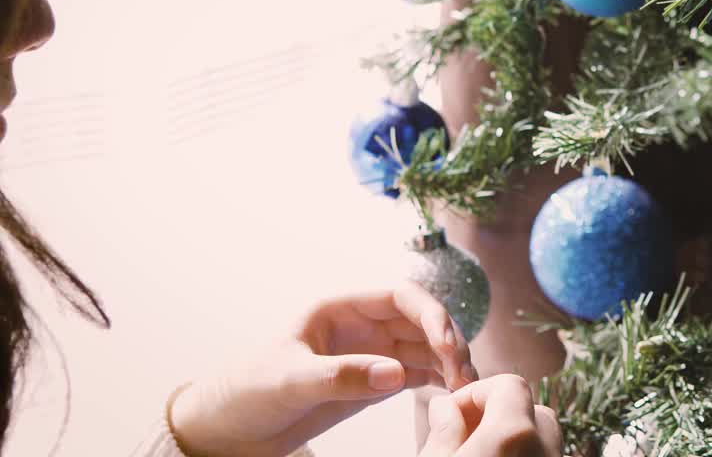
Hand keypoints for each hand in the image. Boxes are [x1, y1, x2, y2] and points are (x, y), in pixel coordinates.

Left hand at [171, 281, 479, 456]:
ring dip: (450, 363)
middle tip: (464, 375)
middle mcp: (362, 327)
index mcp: (341, 309)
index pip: (400, 297)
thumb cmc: (245, 393)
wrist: (227, 431)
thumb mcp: (289, 381)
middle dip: (449, 342)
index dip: (431, 313)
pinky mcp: (373, 384)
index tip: (448, 343)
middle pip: (422, 322)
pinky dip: (439, 381)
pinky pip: (417, 374)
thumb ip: (341, 376)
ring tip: (467, 388)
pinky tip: (453, 393)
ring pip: (426, 349)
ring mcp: (371, 355)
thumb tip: (395, 373)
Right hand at [420, 375, 560, 456]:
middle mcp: (544, 448)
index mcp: (513, 433)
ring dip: (515, 436)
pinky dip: (528, 453)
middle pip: (532, 409)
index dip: (478, 392)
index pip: (510, 384)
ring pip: (544, 436)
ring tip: (481, 451)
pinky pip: (547, 456)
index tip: (454, 414)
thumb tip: (445, 408)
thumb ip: (443, 429)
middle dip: (499, 415)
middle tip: (466, 436)